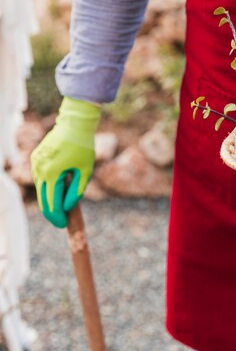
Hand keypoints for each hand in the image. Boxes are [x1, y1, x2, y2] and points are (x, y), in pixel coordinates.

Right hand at [31, 97, 100, 227]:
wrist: (74, 124)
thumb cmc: (84, 147)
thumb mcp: (86, 171)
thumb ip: (77, 191)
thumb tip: (67, 207)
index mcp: (52, 174)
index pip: (52, 203)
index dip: (57, 216)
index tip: (63, 225)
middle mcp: (39, 170)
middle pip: (43, 198)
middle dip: (52, 212)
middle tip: (61, 222)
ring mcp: (35, 163)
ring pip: (40, 189)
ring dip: (49, 199)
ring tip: (61, 208)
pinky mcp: (36, 158)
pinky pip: (40, 178)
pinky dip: (47, 187)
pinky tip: (55, 191)